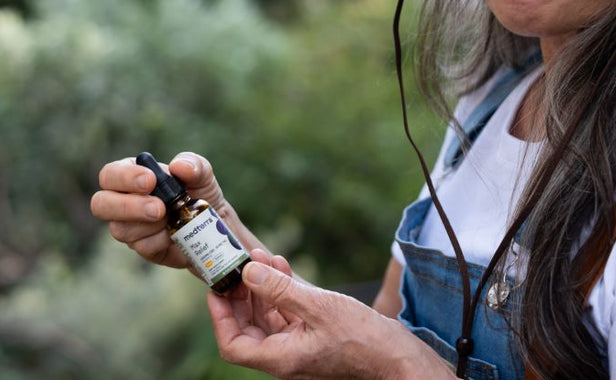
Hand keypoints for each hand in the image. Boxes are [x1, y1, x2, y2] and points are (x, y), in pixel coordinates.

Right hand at [90, 151, 256, 268]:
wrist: (215, 223)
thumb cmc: (200, 192)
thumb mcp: (202, 173)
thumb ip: (193, 164)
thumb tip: (179, 166)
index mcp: (131, 175)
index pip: (110, 174)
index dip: (124, 178)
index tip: (150, 181)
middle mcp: (123, 200)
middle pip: (100, 204)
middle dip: (127, 206)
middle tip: (159, 208)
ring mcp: (130, 226)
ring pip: (120, 229)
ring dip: (149, 224)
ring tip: (173, 218)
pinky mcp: (142, 247)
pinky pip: (142, 246)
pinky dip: (161, 239)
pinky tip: (175, 233)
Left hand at [208, 258, 454, 379]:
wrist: (398, 356)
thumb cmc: (364, 339)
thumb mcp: (320, 308)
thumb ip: (281, 290)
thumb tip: (249, 271)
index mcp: (282, 358)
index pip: (233, 345)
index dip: (220, 317)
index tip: (217, 288)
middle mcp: (286, 356)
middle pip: (248, 328)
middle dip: (241, 295)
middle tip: (237, 266)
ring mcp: (301, 347)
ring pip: (268, 318)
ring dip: (263, 288)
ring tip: (263, 257)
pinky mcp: (315, 337)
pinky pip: (288, 315)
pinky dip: (282, 292)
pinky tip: (283, 269)